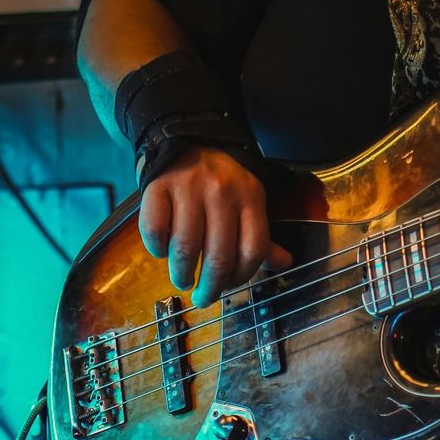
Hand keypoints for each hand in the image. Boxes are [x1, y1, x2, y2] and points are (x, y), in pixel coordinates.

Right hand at [138, 146, 292, 307]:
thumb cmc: (222, 183)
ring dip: (182, 274)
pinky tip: (161, 253)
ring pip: (185, 247)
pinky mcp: (158, 187)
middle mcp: (222, 192)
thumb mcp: (249, 202)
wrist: (189, 140)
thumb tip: (284, 264)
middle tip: (203, 298)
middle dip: (210, 287)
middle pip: (218, 255)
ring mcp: (188, 188)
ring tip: (182, 280)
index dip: (242, 277)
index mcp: (250, 198)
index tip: (228, 287)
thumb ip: (262, 236)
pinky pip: (155, 230)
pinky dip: (156, 249)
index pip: (252, 249)